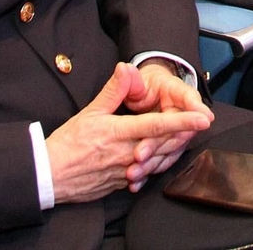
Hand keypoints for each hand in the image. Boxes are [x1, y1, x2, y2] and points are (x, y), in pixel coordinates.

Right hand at [45, 62, 212, 204]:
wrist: (48, 176)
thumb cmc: (67, 143)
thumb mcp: (89, 112)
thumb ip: (112, 91)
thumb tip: (126, 68)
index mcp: (120, 133)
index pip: (158, 126)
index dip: (183, 122)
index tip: (203, 118)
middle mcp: (127, 155)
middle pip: (163, 144)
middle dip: (185, 135)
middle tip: (202, 124)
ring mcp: (125, 172)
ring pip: (157, 162)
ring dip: (171, 150)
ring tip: (185, 139)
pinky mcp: (121, 183)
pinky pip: (145, 175)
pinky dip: (156, 165)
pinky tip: (160, 157)